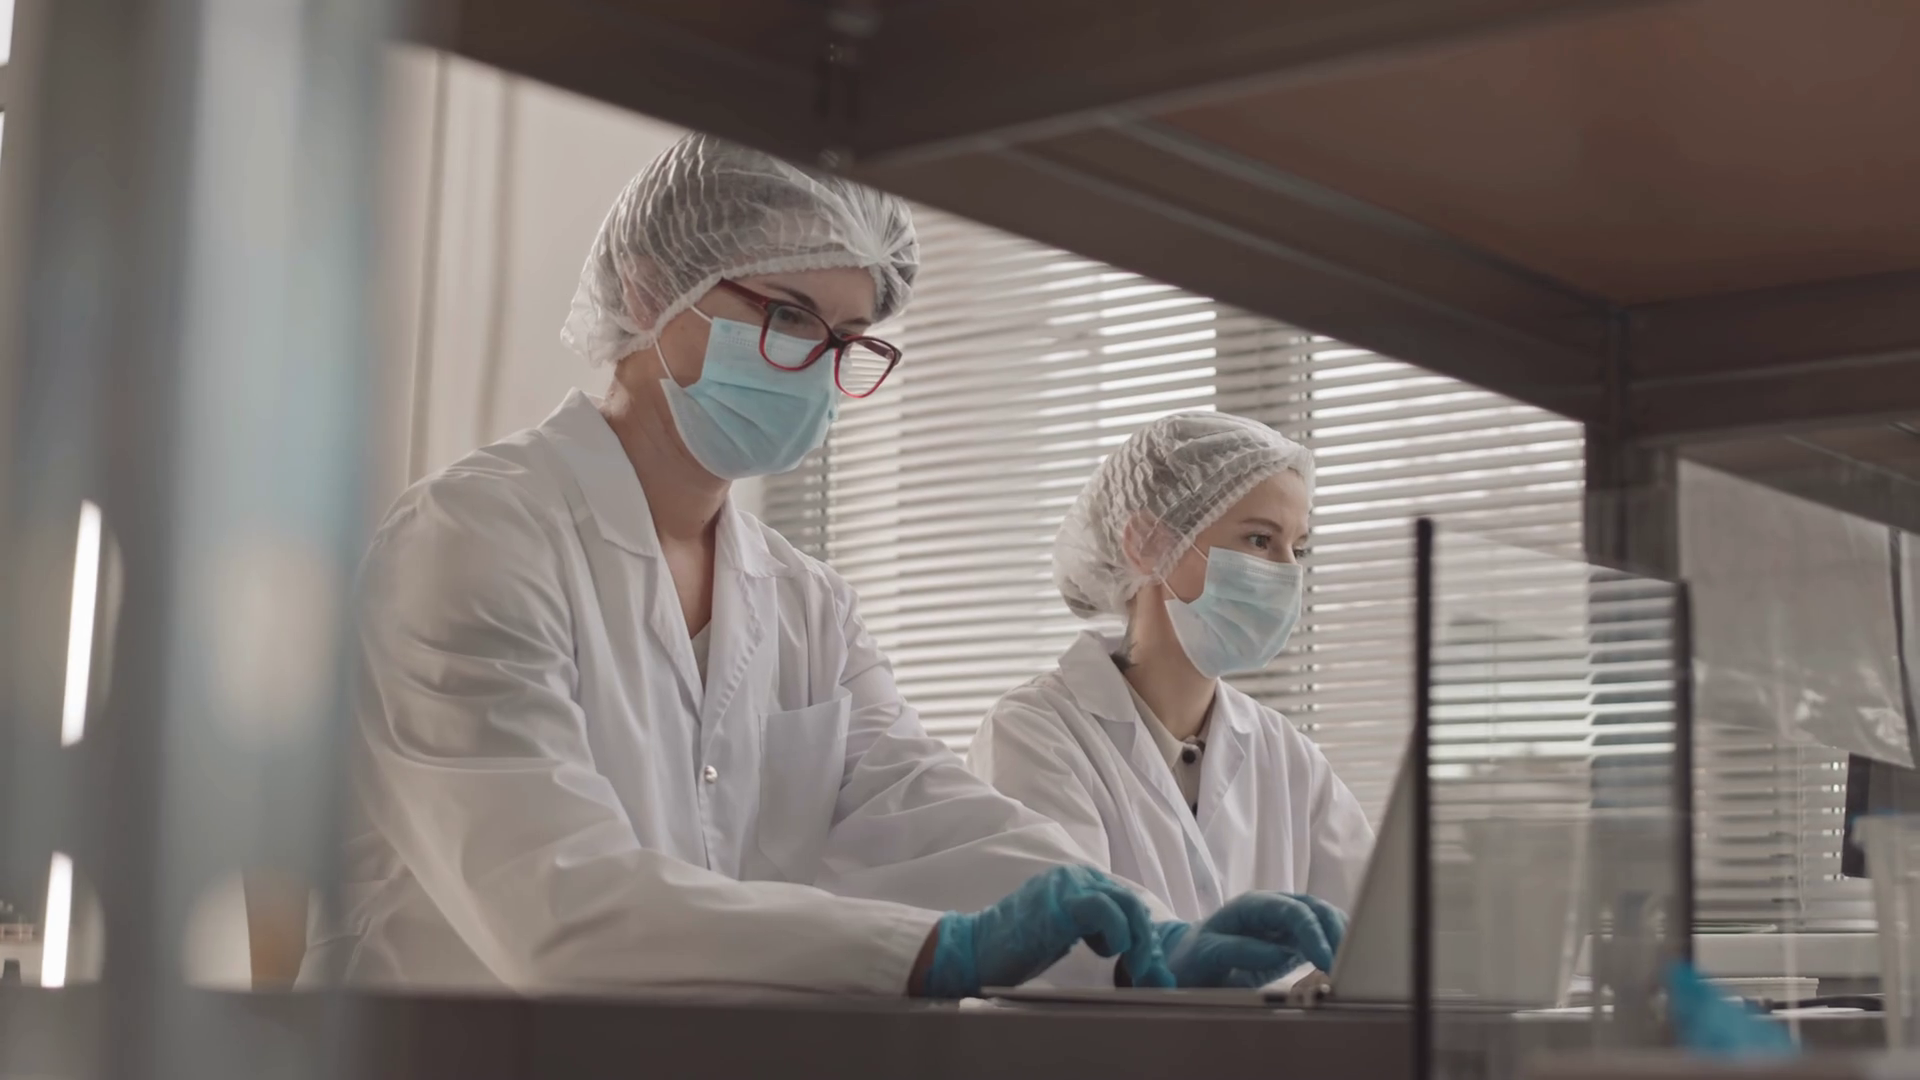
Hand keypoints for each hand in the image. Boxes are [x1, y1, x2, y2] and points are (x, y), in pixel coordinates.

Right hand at [917, 866, 1174, 997]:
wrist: (974, 951)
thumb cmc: (1017, 949)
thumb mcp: (1065, 935)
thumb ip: (1097, 932)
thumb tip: (1139, 955)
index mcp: (1077, 881)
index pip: (1125, 900)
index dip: (1143, 934)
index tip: (1151, 968)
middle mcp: (1075, 875)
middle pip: (1130, 900)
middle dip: (1148, 939)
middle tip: (1151, 974)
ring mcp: (1066, 886)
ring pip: (1125, 903)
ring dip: (1139, 940)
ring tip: (1137, 970)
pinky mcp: (1059, 904)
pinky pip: (1104, 910)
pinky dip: (1118, 931)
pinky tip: (1112, 951)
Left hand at [1156, 891, 1346, 987]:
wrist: (1186, 963)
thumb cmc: (1192, 957)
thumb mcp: (1206, 953)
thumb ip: (1238, 950)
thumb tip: (1279, 954)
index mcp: (1252, 906)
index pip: (1292, 910)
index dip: (1312, 932)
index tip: (1326, 960)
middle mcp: (1272, 910)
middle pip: (1315, 909)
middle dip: (1336, 932)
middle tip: (1348, 965)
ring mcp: (1284, 925)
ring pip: (1323, 921)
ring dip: (1339, 940)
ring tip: (1350, 968)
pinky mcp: (1291, 943)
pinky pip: (1320, 940)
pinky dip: (1334, 950)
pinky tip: (1342, 968)